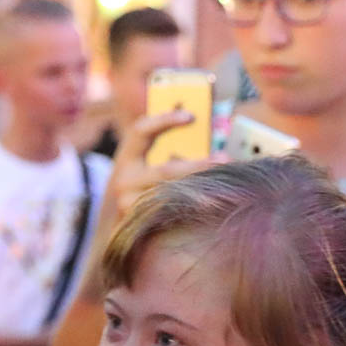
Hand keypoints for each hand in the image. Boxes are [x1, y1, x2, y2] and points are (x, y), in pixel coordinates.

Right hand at [104, 108, 219, 218]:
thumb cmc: (145, 189)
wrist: (120, 228)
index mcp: (126, 159)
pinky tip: (213, 206)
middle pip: (165, 171)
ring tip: (225, 186)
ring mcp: (130, 206)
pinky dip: (194, 209)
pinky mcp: (141, 225)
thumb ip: (170, 149)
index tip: (191, 116)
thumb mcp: (147, 166)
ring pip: (172, 196)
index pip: (141, 131)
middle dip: (198, 165)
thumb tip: (202, 126)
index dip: (165, 120)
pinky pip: (172, 215)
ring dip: (201, 190)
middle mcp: (123, 182)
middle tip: (224, 159)